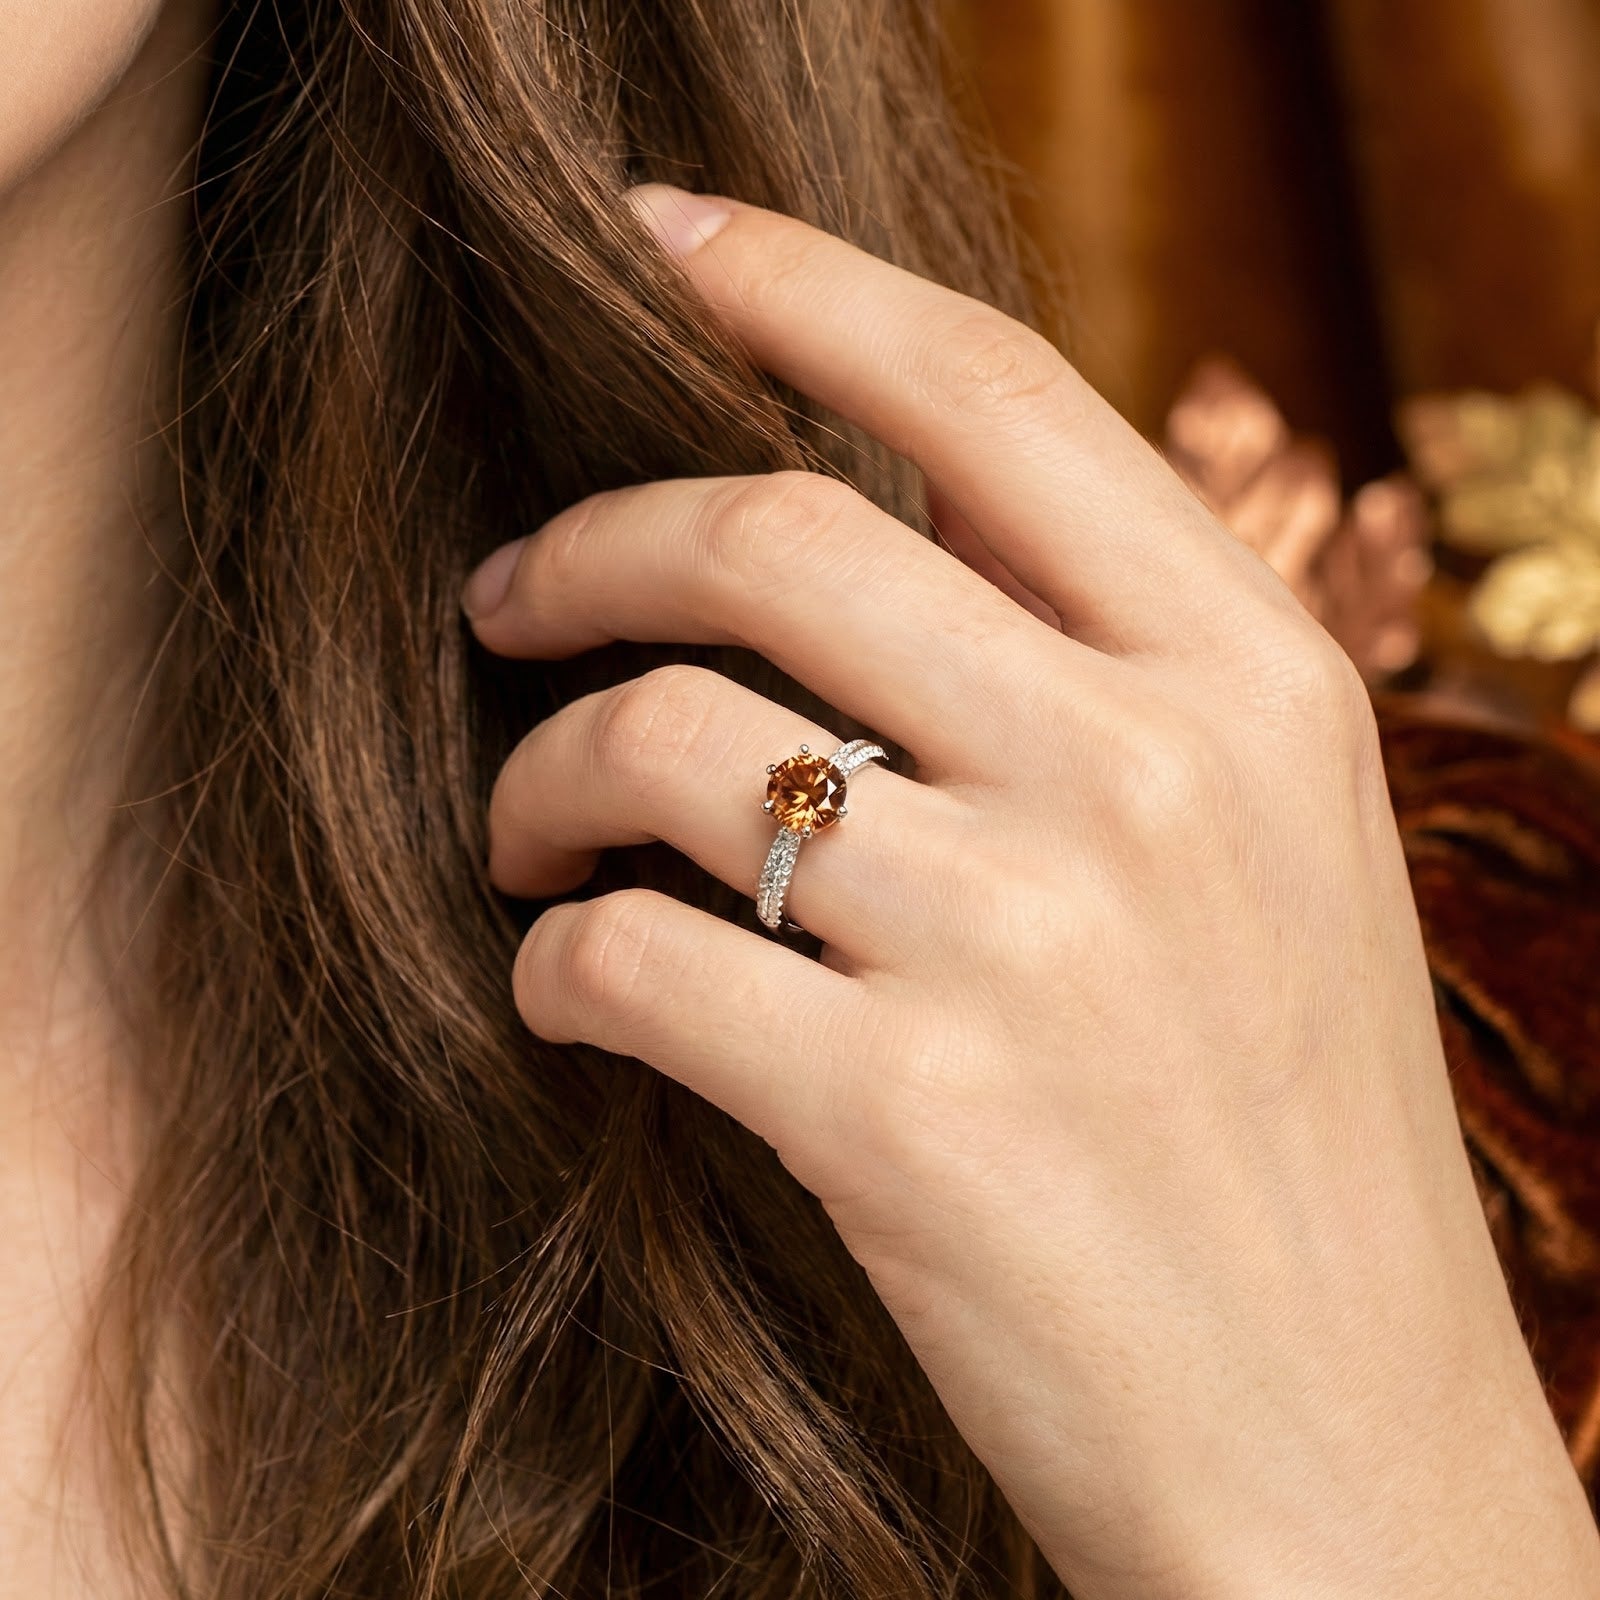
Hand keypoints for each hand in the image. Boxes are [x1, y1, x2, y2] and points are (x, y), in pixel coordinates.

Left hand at [460, 184, 1599, 1598]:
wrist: (1350, 1457)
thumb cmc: (1278, 1141)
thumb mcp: (1258, 855)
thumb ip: (1096, 679)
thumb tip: (862, 543)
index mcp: (1255, 680)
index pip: (992, 393)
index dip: (801, 285)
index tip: (661, 238)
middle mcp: (1153, 772)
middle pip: (774, 535)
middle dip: (584, 548)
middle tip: (504, 599)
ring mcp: (1034, 941)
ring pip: (667, 743)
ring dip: (540, 777)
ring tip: (520, 833)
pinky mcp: (911, 1120)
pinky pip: (635, 961)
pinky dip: (558, 962)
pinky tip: (570, 989)